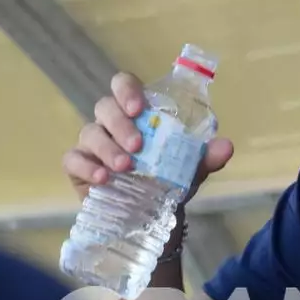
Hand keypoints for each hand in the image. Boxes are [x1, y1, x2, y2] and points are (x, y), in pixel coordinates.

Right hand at [62, 71, 233, 202]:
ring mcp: (91, 143)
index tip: (139, 108)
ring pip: (90, 132)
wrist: (150, 215)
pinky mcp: (78, 167)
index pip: (124, 84)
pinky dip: (86, 167)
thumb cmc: (167, 180)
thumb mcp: (189, 169)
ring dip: (107, 147)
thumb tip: (226, 146)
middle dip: (120, 123)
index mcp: (136, 112)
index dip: (127, 90)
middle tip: (138, 146)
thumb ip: (206, 156)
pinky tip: (102, 179)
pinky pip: (73, 159)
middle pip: (105, 106)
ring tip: (125, 167)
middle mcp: (110, 122)